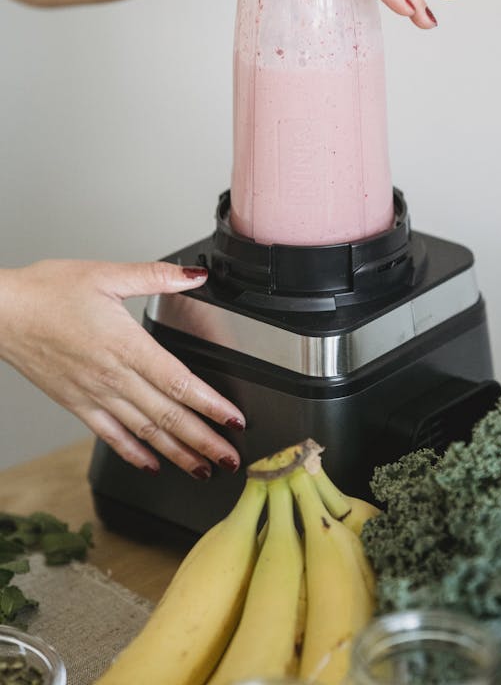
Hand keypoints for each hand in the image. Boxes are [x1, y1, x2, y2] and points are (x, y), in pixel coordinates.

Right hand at [0, 260, 243, 477]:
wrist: (1, 314)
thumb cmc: (47, 292)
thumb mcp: (106, 274)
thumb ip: (156, 275)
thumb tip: (194, 275)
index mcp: (125, 344)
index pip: (178, 382)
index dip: (210, 404)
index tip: (233, 420)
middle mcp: (112, 376)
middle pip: (168, 416)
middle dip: (204, 440)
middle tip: (231, 459)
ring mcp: (94, 395)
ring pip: (145, 432)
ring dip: (177, 454)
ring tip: (203, 469)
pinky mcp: (77, 405)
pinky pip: (111, 436)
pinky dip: (134, 453)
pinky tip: (152, 464)